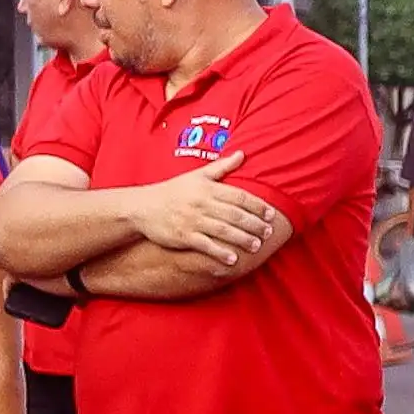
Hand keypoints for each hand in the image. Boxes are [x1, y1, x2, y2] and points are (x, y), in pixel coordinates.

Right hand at [129, 153, 285, 270]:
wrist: (142, 207)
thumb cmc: (173, 191)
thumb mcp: (196, 176)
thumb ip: (221, 167)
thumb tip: (242, 153)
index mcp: (207, 188)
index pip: (239, 196)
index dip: (257, 205)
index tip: (271, 214)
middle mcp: (201, 203)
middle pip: (235, 214)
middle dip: (254, 224)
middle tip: (269, 232)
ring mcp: (192, 220)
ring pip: (223, 230)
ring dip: (242, 239)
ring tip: (257, 246)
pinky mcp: (182, 236)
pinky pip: (205, 245)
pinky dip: (219, 252)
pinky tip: (233, 260)